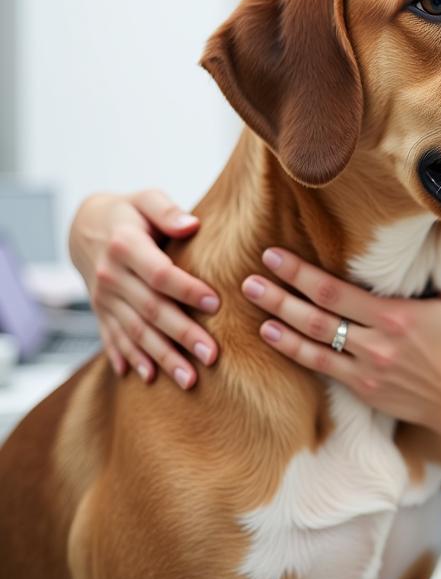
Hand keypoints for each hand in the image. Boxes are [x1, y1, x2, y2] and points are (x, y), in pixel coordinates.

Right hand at [69, 190, 220, 387]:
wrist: (85, 227)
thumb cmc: (129, 212)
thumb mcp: (146, 199)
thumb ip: (167, 210)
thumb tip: (192, 224)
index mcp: (124, 246)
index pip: (160, 274)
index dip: (187, 290)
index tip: (216, 304)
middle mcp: (110, 276)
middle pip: (150, 310)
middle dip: (182, 335)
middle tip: (212, 355)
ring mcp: (103, 299)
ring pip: (135, 333)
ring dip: (162, 357)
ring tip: (190, 379)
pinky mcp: (101, 314)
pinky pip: (114, 340)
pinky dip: (130, 360)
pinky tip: (148, 379)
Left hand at [240, 247, 440, 443]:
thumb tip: (433, 227)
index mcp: (396, 316)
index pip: (335, 290)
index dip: (300, 273)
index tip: (274, 255)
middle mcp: (376, 343)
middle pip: (315, 315)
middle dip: (279, 294)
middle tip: (248, 277)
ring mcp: (367, 369)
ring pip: (311, 342)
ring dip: (277, 320)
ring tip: (251, 301)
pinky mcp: (364, 389)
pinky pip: (320, 367)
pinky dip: (292, 350)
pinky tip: (271, 334)